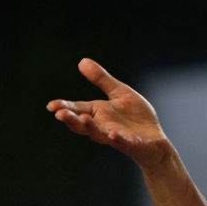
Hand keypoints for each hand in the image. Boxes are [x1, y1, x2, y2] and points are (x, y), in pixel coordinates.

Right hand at [47, 58, 171, 169]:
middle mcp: (103, 126)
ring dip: (91, 127)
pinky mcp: (132, 144)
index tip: (51, 105)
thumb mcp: (120, 93)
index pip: (78, 109)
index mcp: (98, 113)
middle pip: (82, 124)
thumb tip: (82, 61)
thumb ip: (102, 80)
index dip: (64, 107)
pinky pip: (122, 143)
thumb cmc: (136, 116)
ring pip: (99, 134)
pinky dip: (117, 139)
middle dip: (71, 119)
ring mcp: (116, 137)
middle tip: (59, 114)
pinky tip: (113, 135)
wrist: (155, 139)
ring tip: (84, 119)